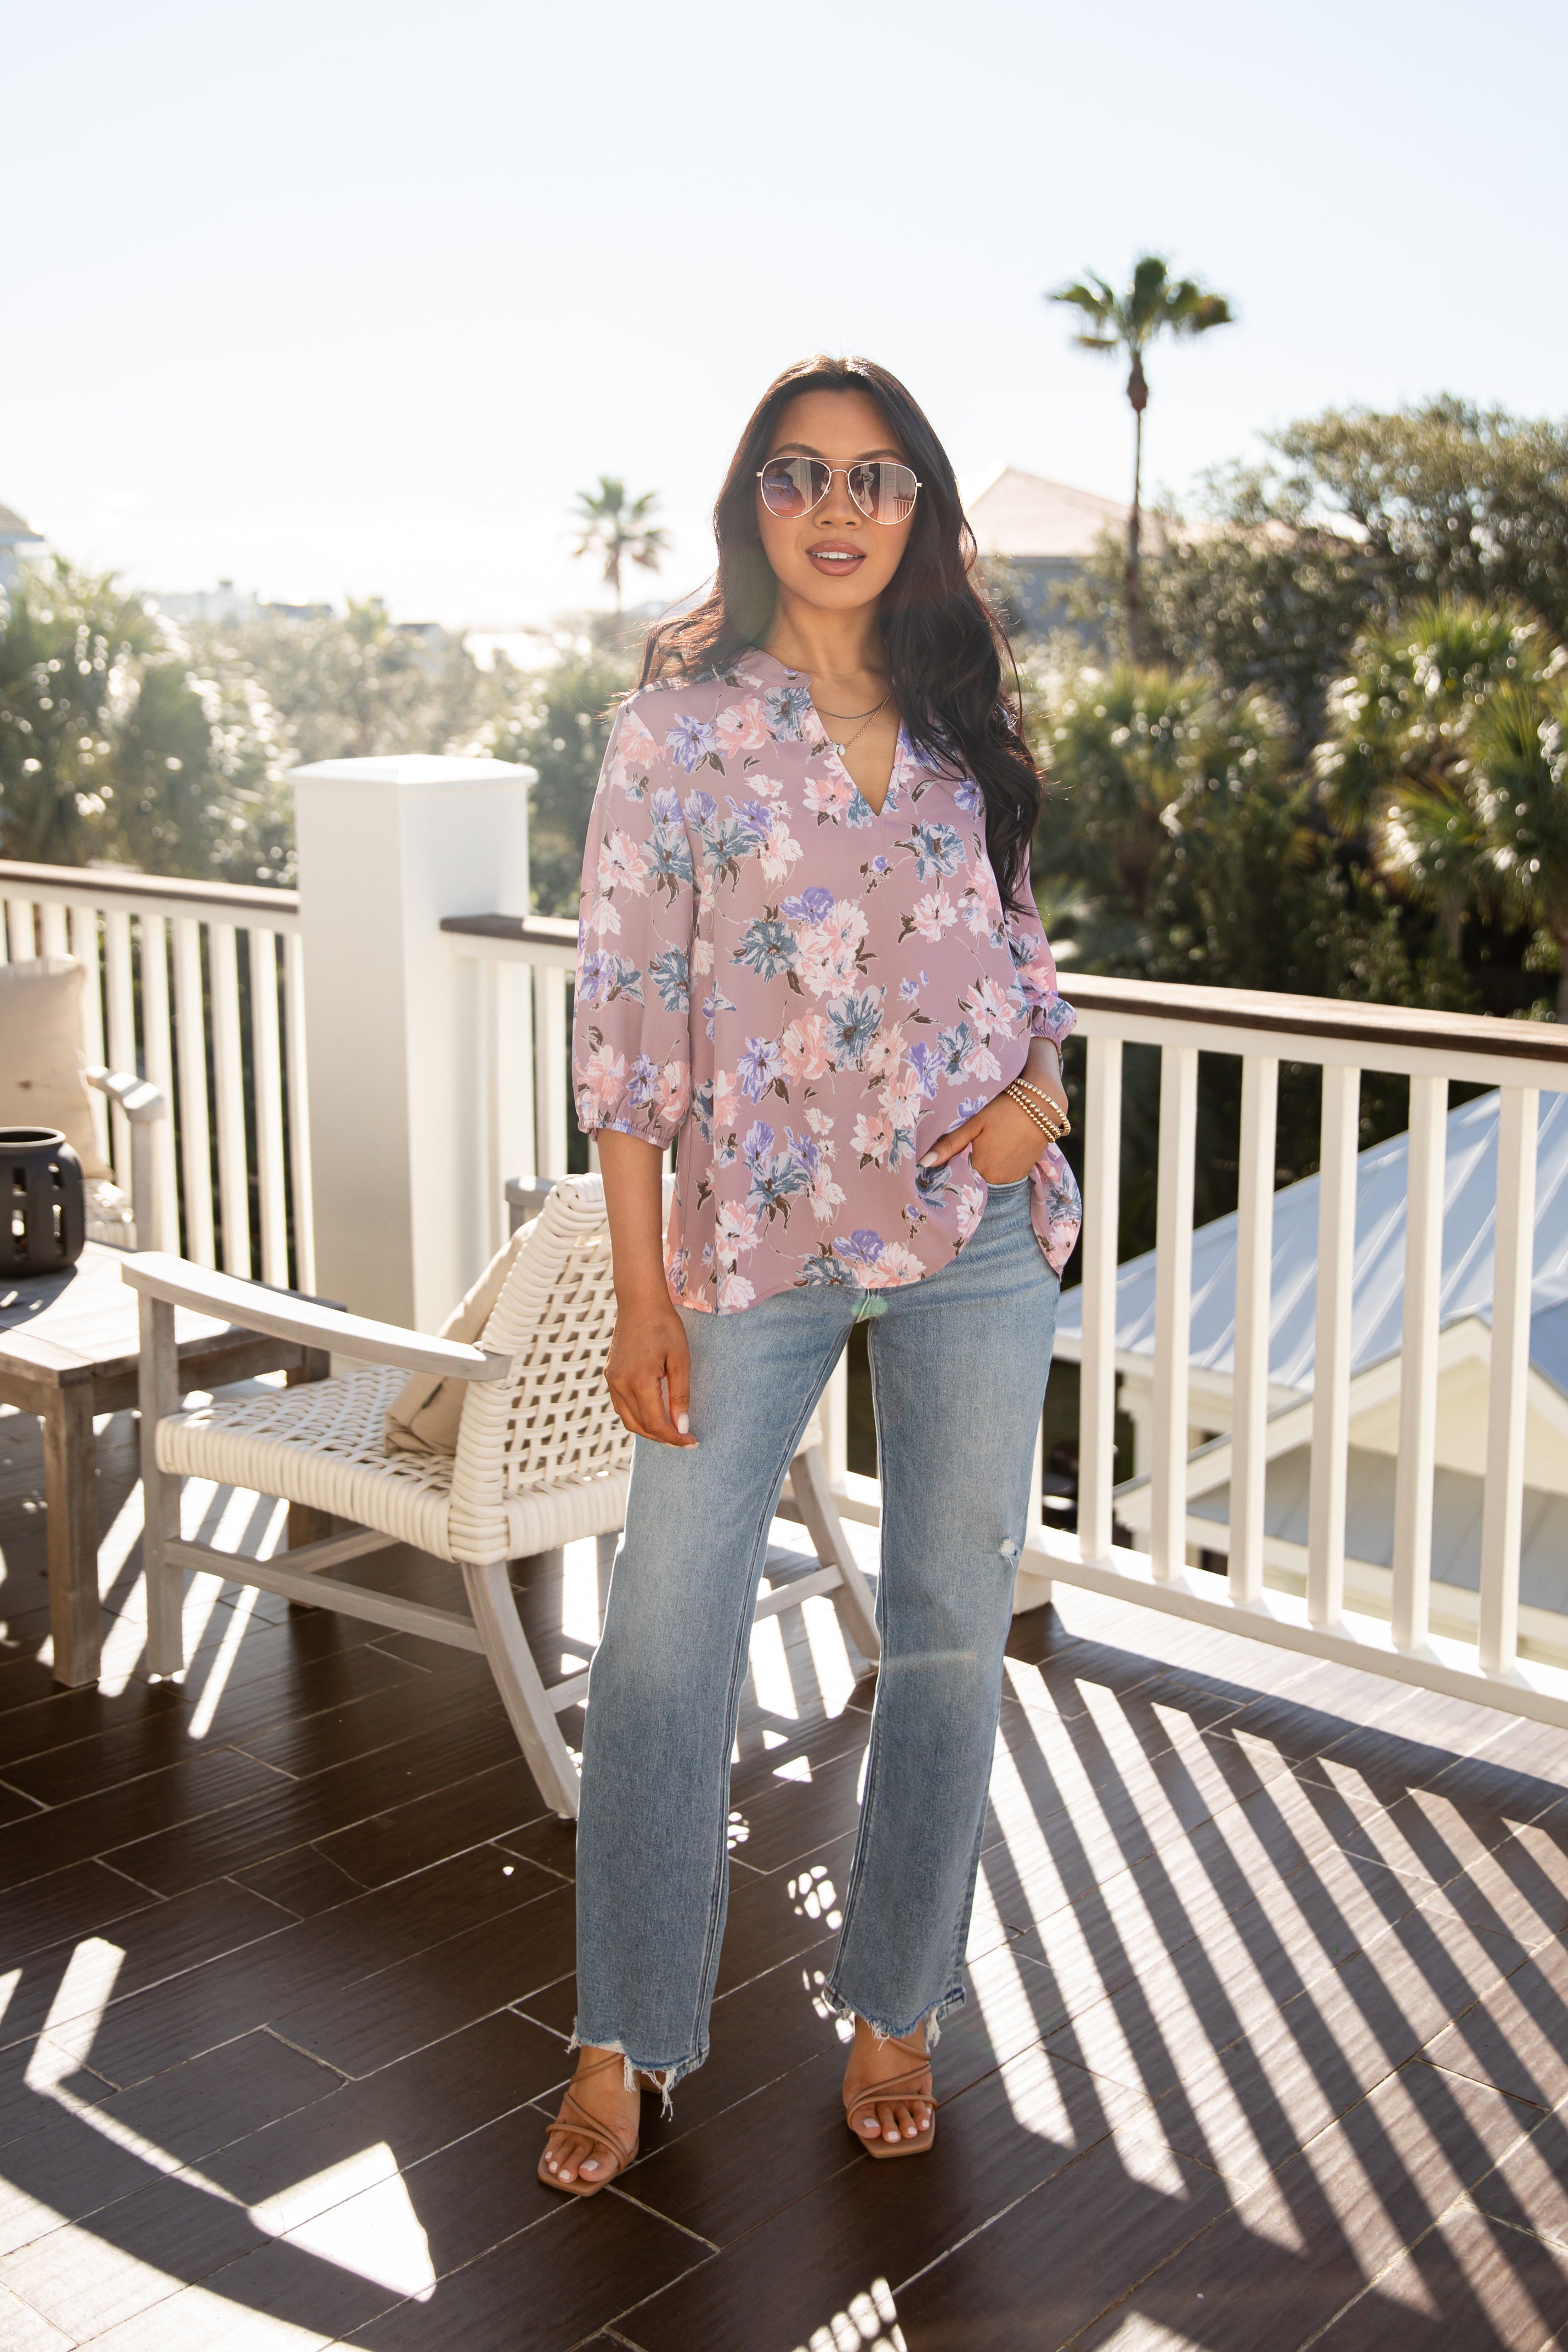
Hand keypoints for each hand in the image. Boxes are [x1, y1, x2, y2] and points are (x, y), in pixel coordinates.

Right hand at [605, 1292, 696, 1445]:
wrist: (639, 1302)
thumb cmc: (664, 1326)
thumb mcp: (680, 1360)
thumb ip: (680, 1395)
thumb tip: (683, 1427)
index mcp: (639, 1381)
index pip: (657, 1423)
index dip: (676, 1437)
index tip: (692, 1442)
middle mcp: (620, 1385)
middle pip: (641, 1426)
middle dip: (664, 1438)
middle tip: (685, 1440)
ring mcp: (612, 1381)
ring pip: (629, 1420)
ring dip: (650, 1431)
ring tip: (672, 1432)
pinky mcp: (610, 1376)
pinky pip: (622, 1407)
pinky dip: (638, 1418)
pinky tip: (654, 1415)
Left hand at [919, 1089, 1048, 1186]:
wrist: (1042, 1106)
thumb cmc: (1003, 1111)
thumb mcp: (974, 1124)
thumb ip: (949, 1145)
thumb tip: (924, 1163)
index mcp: (979, 1168)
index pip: (955, 1180)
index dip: (948, 1172)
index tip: (939, 1166)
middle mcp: (995, 1179)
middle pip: (972, 1181)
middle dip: (963, 1172)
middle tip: (958, 1154)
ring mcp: (1010, 1178)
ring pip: (987, 1180)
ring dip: (980, 1171)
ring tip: (978, 1152)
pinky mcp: (1022, 1173)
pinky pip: (1002, 1178)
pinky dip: (995, 1170)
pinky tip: (993, 1153)